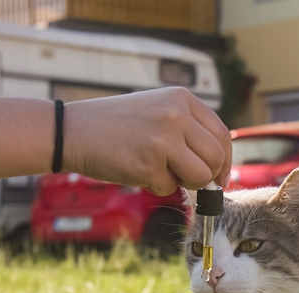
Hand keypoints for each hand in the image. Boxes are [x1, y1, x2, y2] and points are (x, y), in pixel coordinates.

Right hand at [62, 88, 231, 195]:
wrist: (74, 131)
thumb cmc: (116, 125)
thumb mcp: (157, 111)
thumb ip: (188, 130)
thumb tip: (218, 167)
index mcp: (182, 98)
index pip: (222, 134)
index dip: (224, 161)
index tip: (219, 177)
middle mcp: (176, 115)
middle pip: (215, 157)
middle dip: (206, 176)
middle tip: (187, 179)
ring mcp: (163, 139)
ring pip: (200, 177)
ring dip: (183, 182)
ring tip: (158, 169)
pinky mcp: (148, 164)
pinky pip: (169, 187)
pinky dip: (155, 186)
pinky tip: (136, 169)